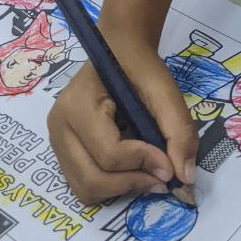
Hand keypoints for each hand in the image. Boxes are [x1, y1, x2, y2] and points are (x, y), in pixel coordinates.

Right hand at [48, 37, 197, 203]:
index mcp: (78, 104)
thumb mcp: (164, 90)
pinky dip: (110, 186)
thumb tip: (184, 178)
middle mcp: (59, 126)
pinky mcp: (63, 152)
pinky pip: (84, 184)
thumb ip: (178, 131)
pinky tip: (130, 168)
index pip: (109, 153)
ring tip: (146, 173)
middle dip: (131, 183)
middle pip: (92, 180)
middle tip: (161, 177)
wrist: (118, 51)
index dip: (144, 163)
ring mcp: (57, 141)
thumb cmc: (139, 66)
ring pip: (85, 189)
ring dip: (120, 188)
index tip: (169, 163)